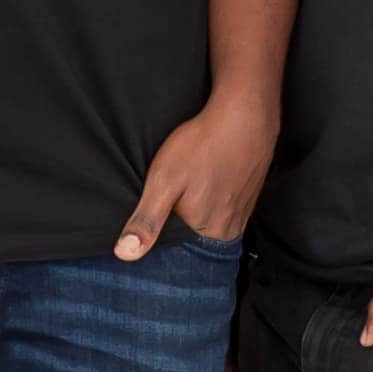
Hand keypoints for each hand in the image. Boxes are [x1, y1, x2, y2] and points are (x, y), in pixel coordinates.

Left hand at [115, 91, 275, 261]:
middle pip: (193, 241)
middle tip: (171, 198)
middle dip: (177, 229)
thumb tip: (125, 254)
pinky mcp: (247, 200)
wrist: (244, 116)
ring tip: (188, 190)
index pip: (176, 252)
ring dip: (194, 217)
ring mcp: (241, 215)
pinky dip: (210, 205)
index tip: (150, 219)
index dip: (158, 239)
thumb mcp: (164, 181)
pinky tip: (203, 186)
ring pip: (209, 227)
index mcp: (207, 233)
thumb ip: (147, 221)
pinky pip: (223, 213)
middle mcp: (228, 231)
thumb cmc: (203, 145)